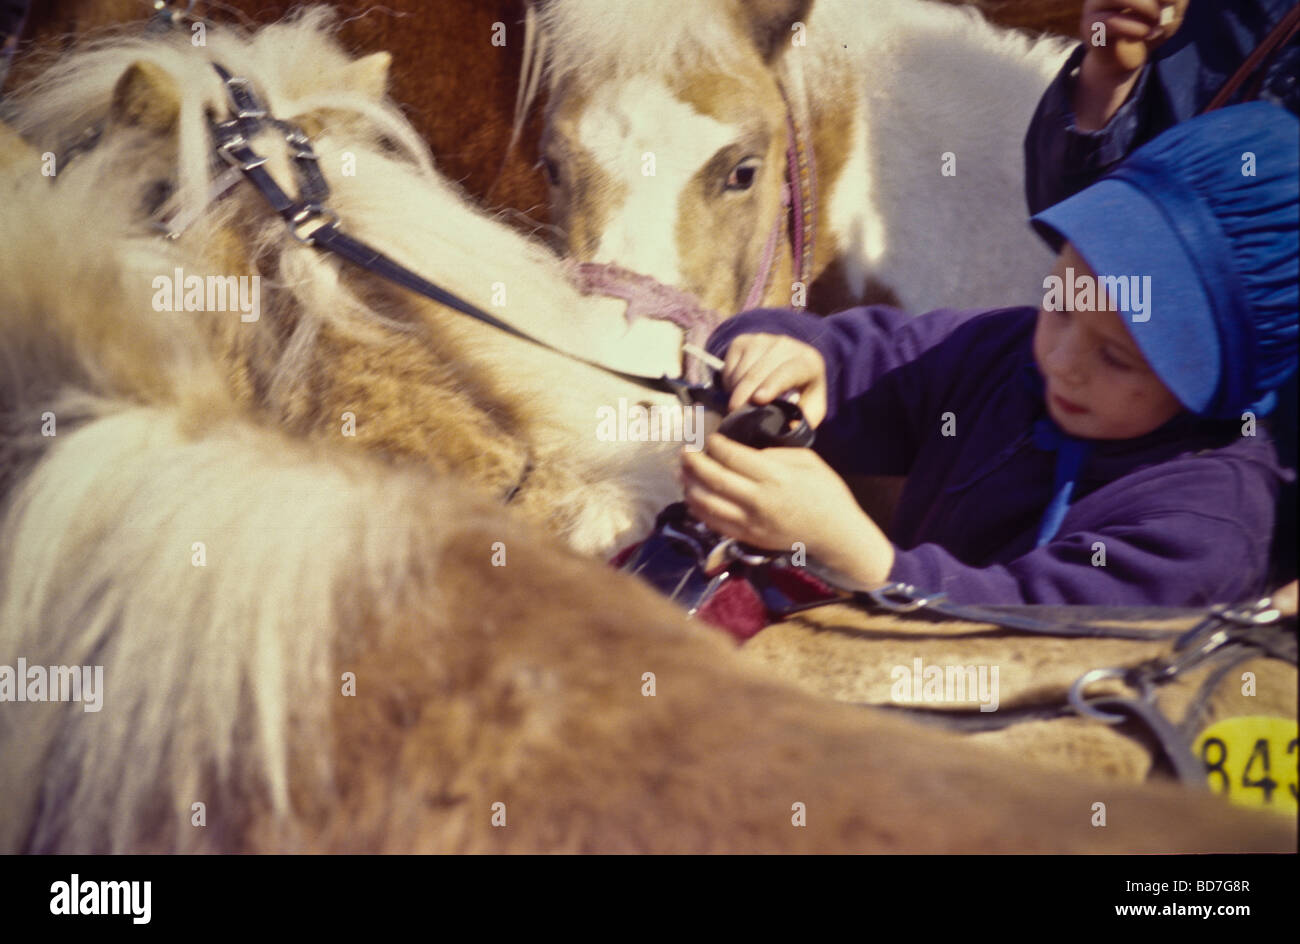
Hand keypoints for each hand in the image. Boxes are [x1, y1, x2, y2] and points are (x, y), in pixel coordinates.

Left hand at [679, 433, 894, 585]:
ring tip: (682, 472)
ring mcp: (750, 522)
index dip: (715, 445)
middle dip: (694, 462)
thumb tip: (746, 452)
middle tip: (685, 451)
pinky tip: (692, 496)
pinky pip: (714, 523)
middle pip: (714, 478)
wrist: (835, 534)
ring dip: (689, 485)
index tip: (710, 437)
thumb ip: (774, 454)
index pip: (733, 457)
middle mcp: (758, 500)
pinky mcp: (747, 538)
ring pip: (707, 503)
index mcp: (775, 477)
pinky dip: (698, 508)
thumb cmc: (825, 492)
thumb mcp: (807, 460)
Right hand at [719, 333, 828, 427]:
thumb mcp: (811, 408)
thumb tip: (788, 428)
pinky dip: (728, 382)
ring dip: (735, 391)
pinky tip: (738, 389)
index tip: (757, 399)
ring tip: (741, 404)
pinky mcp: (743, 340)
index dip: (772, 384)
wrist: (788, 366)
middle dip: (744, 395)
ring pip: (741, 370)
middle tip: (735, 414)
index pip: (789, 371)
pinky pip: (729, 366)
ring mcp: (763, 340)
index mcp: (809, 362)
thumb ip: (804, 420)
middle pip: (759, 372)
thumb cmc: (800, 393)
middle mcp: (786, 345)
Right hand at [1075, 0, 1187, 128]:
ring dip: (1147, 8)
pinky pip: (1112, 23)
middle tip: (1166, 9)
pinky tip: (1144, 34)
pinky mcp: (1090, 28)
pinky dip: (1136, 29)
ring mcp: (1093, 7)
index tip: (1173, 1)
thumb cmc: (1148, 29)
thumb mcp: (1171, 9)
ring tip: (1156, 22)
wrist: (1124, 61)